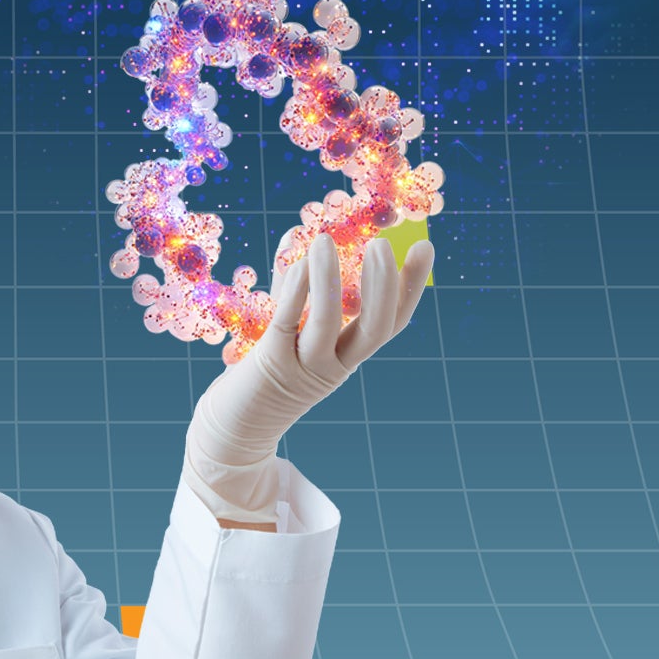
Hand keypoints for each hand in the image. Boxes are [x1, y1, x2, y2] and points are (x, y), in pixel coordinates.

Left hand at [180, 227, 433, 523]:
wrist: (233, 426)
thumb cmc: (264, 369)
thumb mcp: (288, 326)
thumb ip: (294, 286)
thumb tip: (299, 233)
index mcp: (347, 357)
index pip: (390, 323)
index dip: (410, 288)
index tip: (424, 248)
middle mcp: (334, 366)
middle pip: (373, 329)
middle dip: (384, 286)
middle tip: (383, 245)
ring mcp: (304, 367)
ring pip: (327, 324)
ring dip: (329, 281)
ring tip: (327, 241)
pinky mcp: (270, 363)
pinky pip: (286, 323)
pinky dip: (295, 292)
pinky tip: (300, 262)